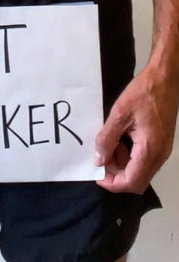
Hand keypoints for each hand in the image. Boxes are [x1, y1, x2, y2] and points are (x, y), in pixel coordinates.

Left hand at [95, 66, 178, 193]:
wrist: (165, 78)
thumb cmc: (143, 93)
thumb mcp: (119, 114)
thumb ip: (107, 138)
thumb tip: (99, 160)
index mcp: (150, 150)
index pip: (132, 182)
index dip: (112, 183)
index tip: (96, 173)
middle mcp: (159, 155)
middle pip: (136, 179)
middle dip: (116, 173)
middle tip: (101, 155)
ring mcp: (162, 149)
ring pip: (140, 169)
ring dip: (122, 162)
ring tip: (109, 143)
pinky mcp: (161, 142)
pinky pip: (143, 158)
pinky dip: (129, 154)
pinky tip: (119, 138)